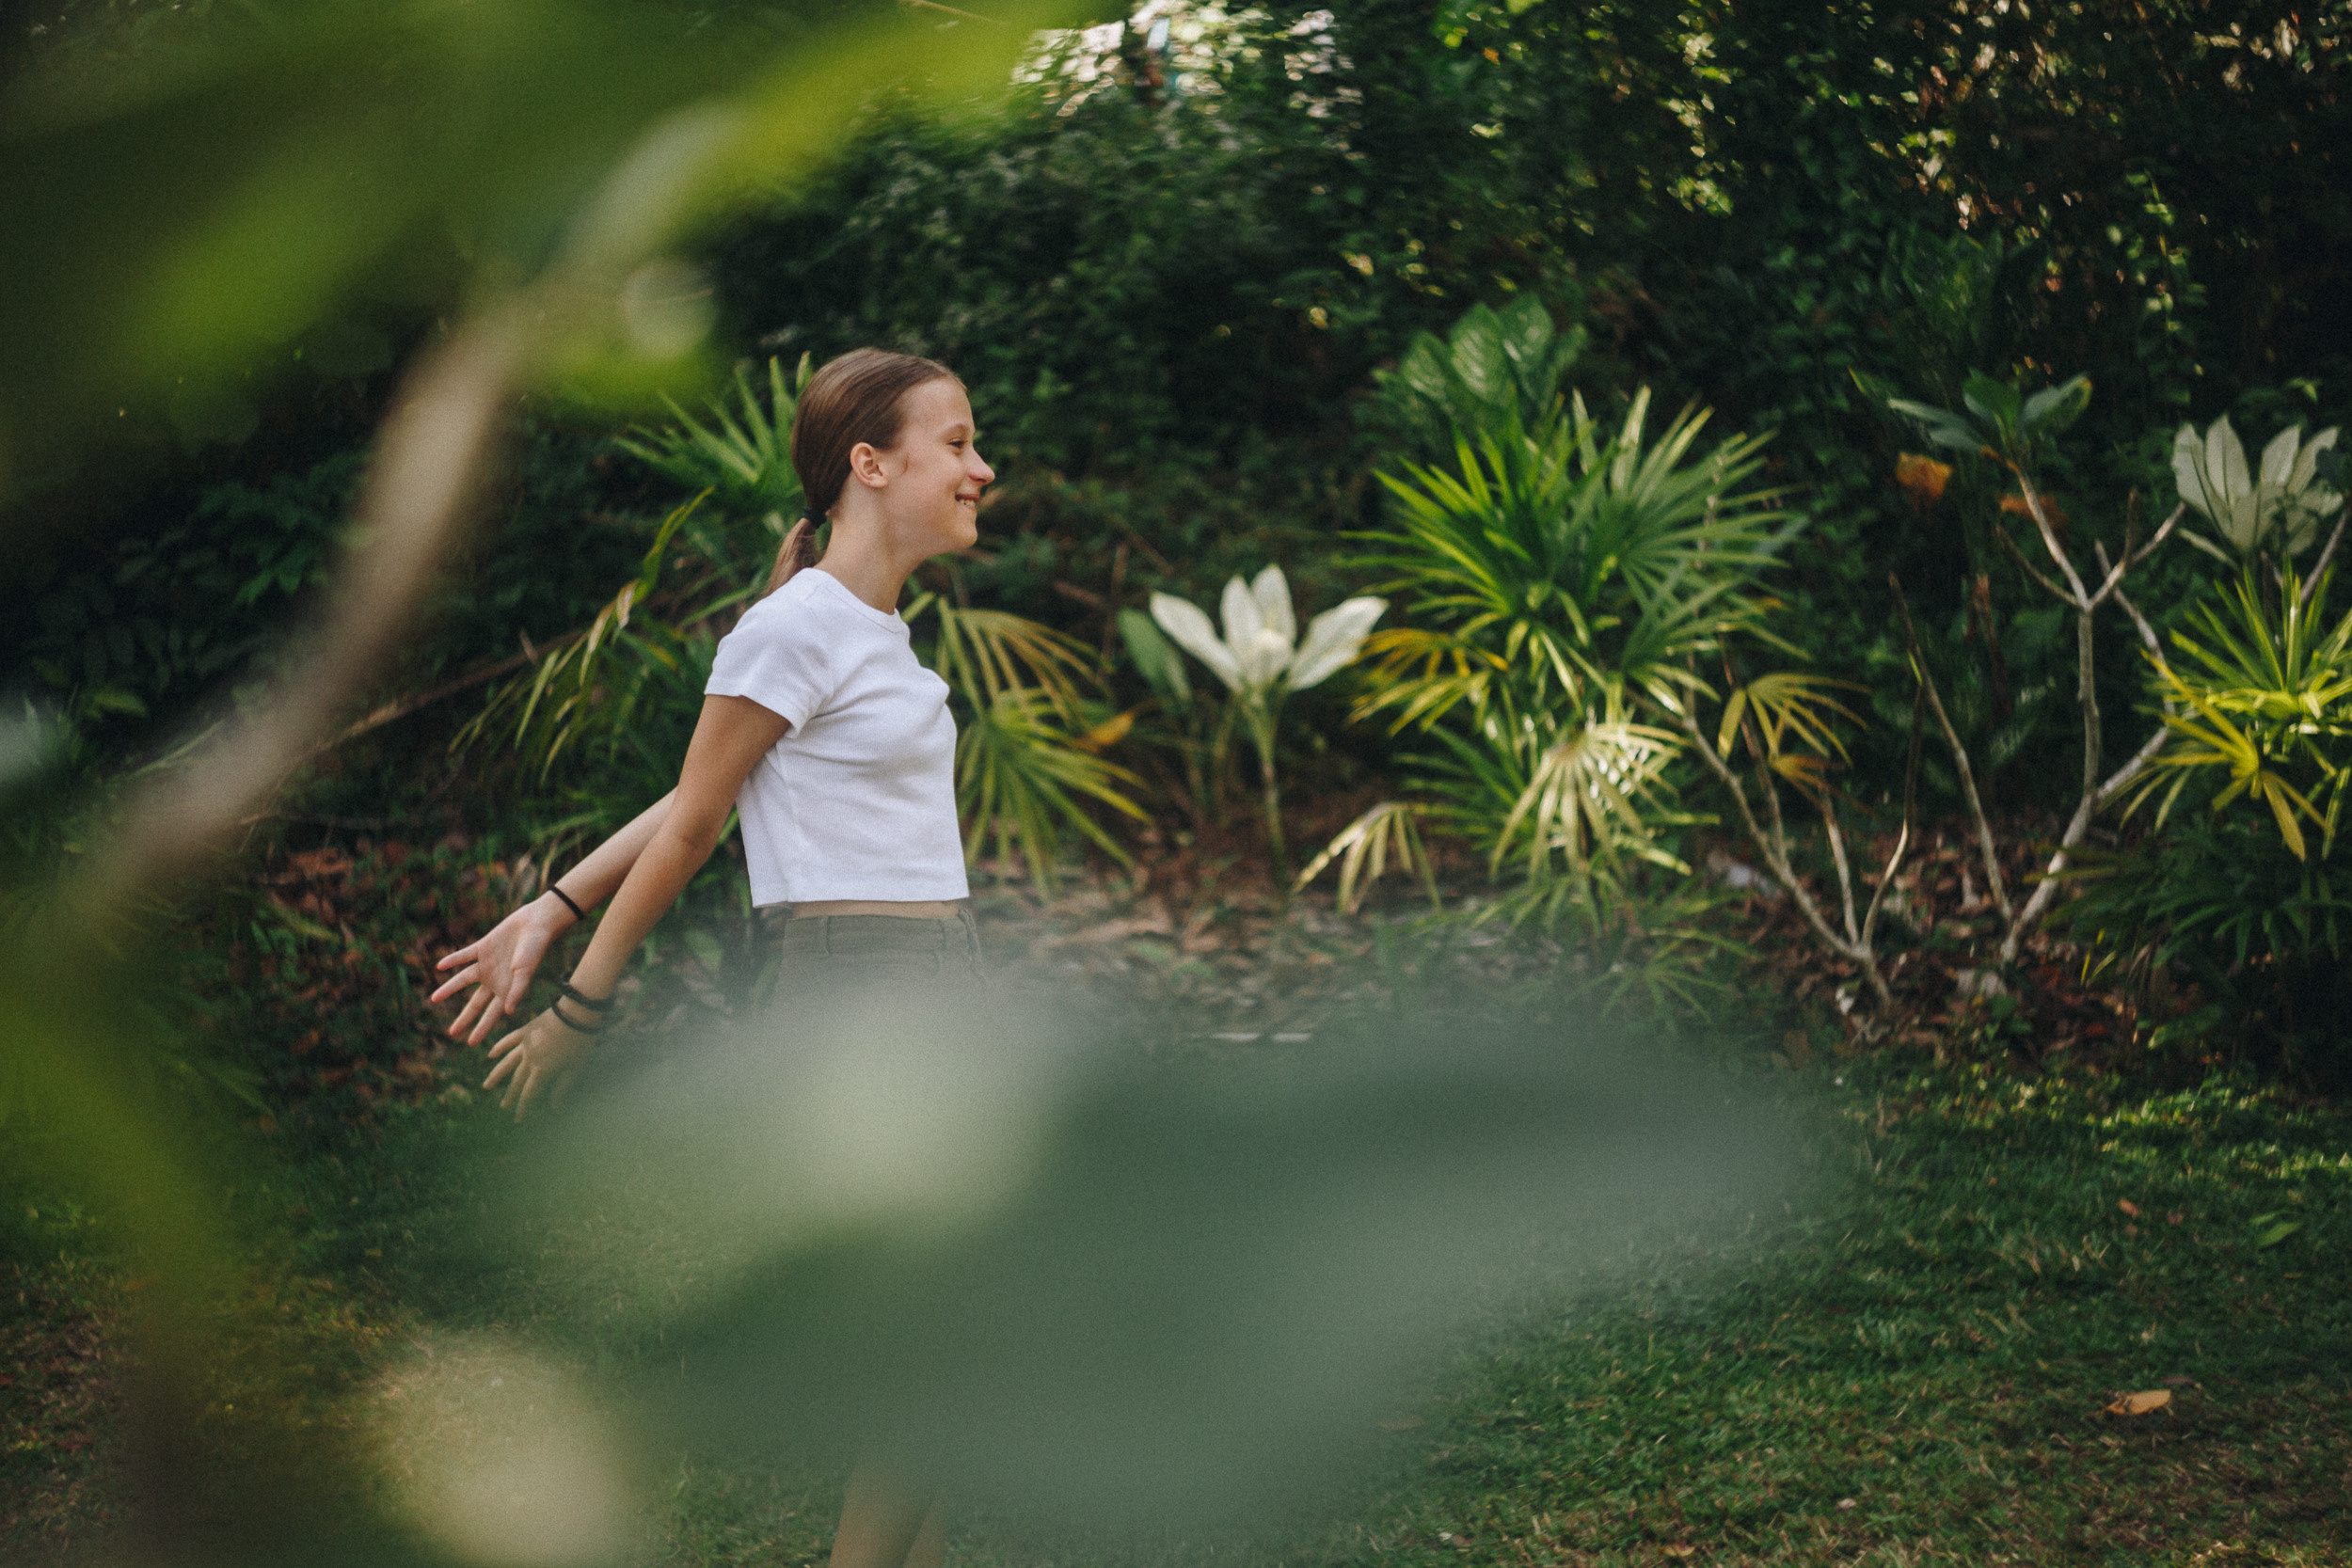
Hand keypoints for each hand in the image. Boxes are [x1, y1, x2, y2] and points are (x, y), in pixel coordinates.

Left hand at [431, 894, 571, 1044]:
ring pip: (463, 980)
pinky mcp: (483, 947)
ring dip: (449, 989)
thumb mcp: (525, 972)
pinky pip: (464, 956)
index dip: (481, 1028)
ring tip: (434, 999)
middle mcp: (495, 979)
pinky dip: (453, 960)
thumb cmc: (534, 949)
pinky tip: (440, 966)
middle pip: (475, 1003)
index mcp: (506, 988)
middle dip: (465, 1018)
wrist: (535, 923)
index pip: (491, 1014)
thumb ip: (516, 991)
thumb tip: (508, 1013)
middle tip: (453, 1033)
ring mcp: (487, 964)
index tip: (471, 1043)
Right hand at [482, 1007, 594, 1118]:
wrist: (577, 1013)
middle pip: (518, 1080)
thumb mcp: (576, 1068)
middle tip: (503, 1106)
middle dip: (511, 1095)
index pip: (530, 1094)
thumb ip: (563, 1088)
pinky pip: (509, 1041)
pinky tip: (490, 1055)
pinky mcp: (526, 1030)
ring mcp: (526, 1044)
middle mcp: (530, 1059)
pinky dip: (499, 1047)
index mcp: (543, 1070)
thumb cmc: (581, 1042)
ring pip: (507, 1063)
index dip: (523, 1108)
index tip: (518, 1120)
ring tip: (486, 1085)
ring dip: (497, 1075)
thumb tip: (555, 1108)